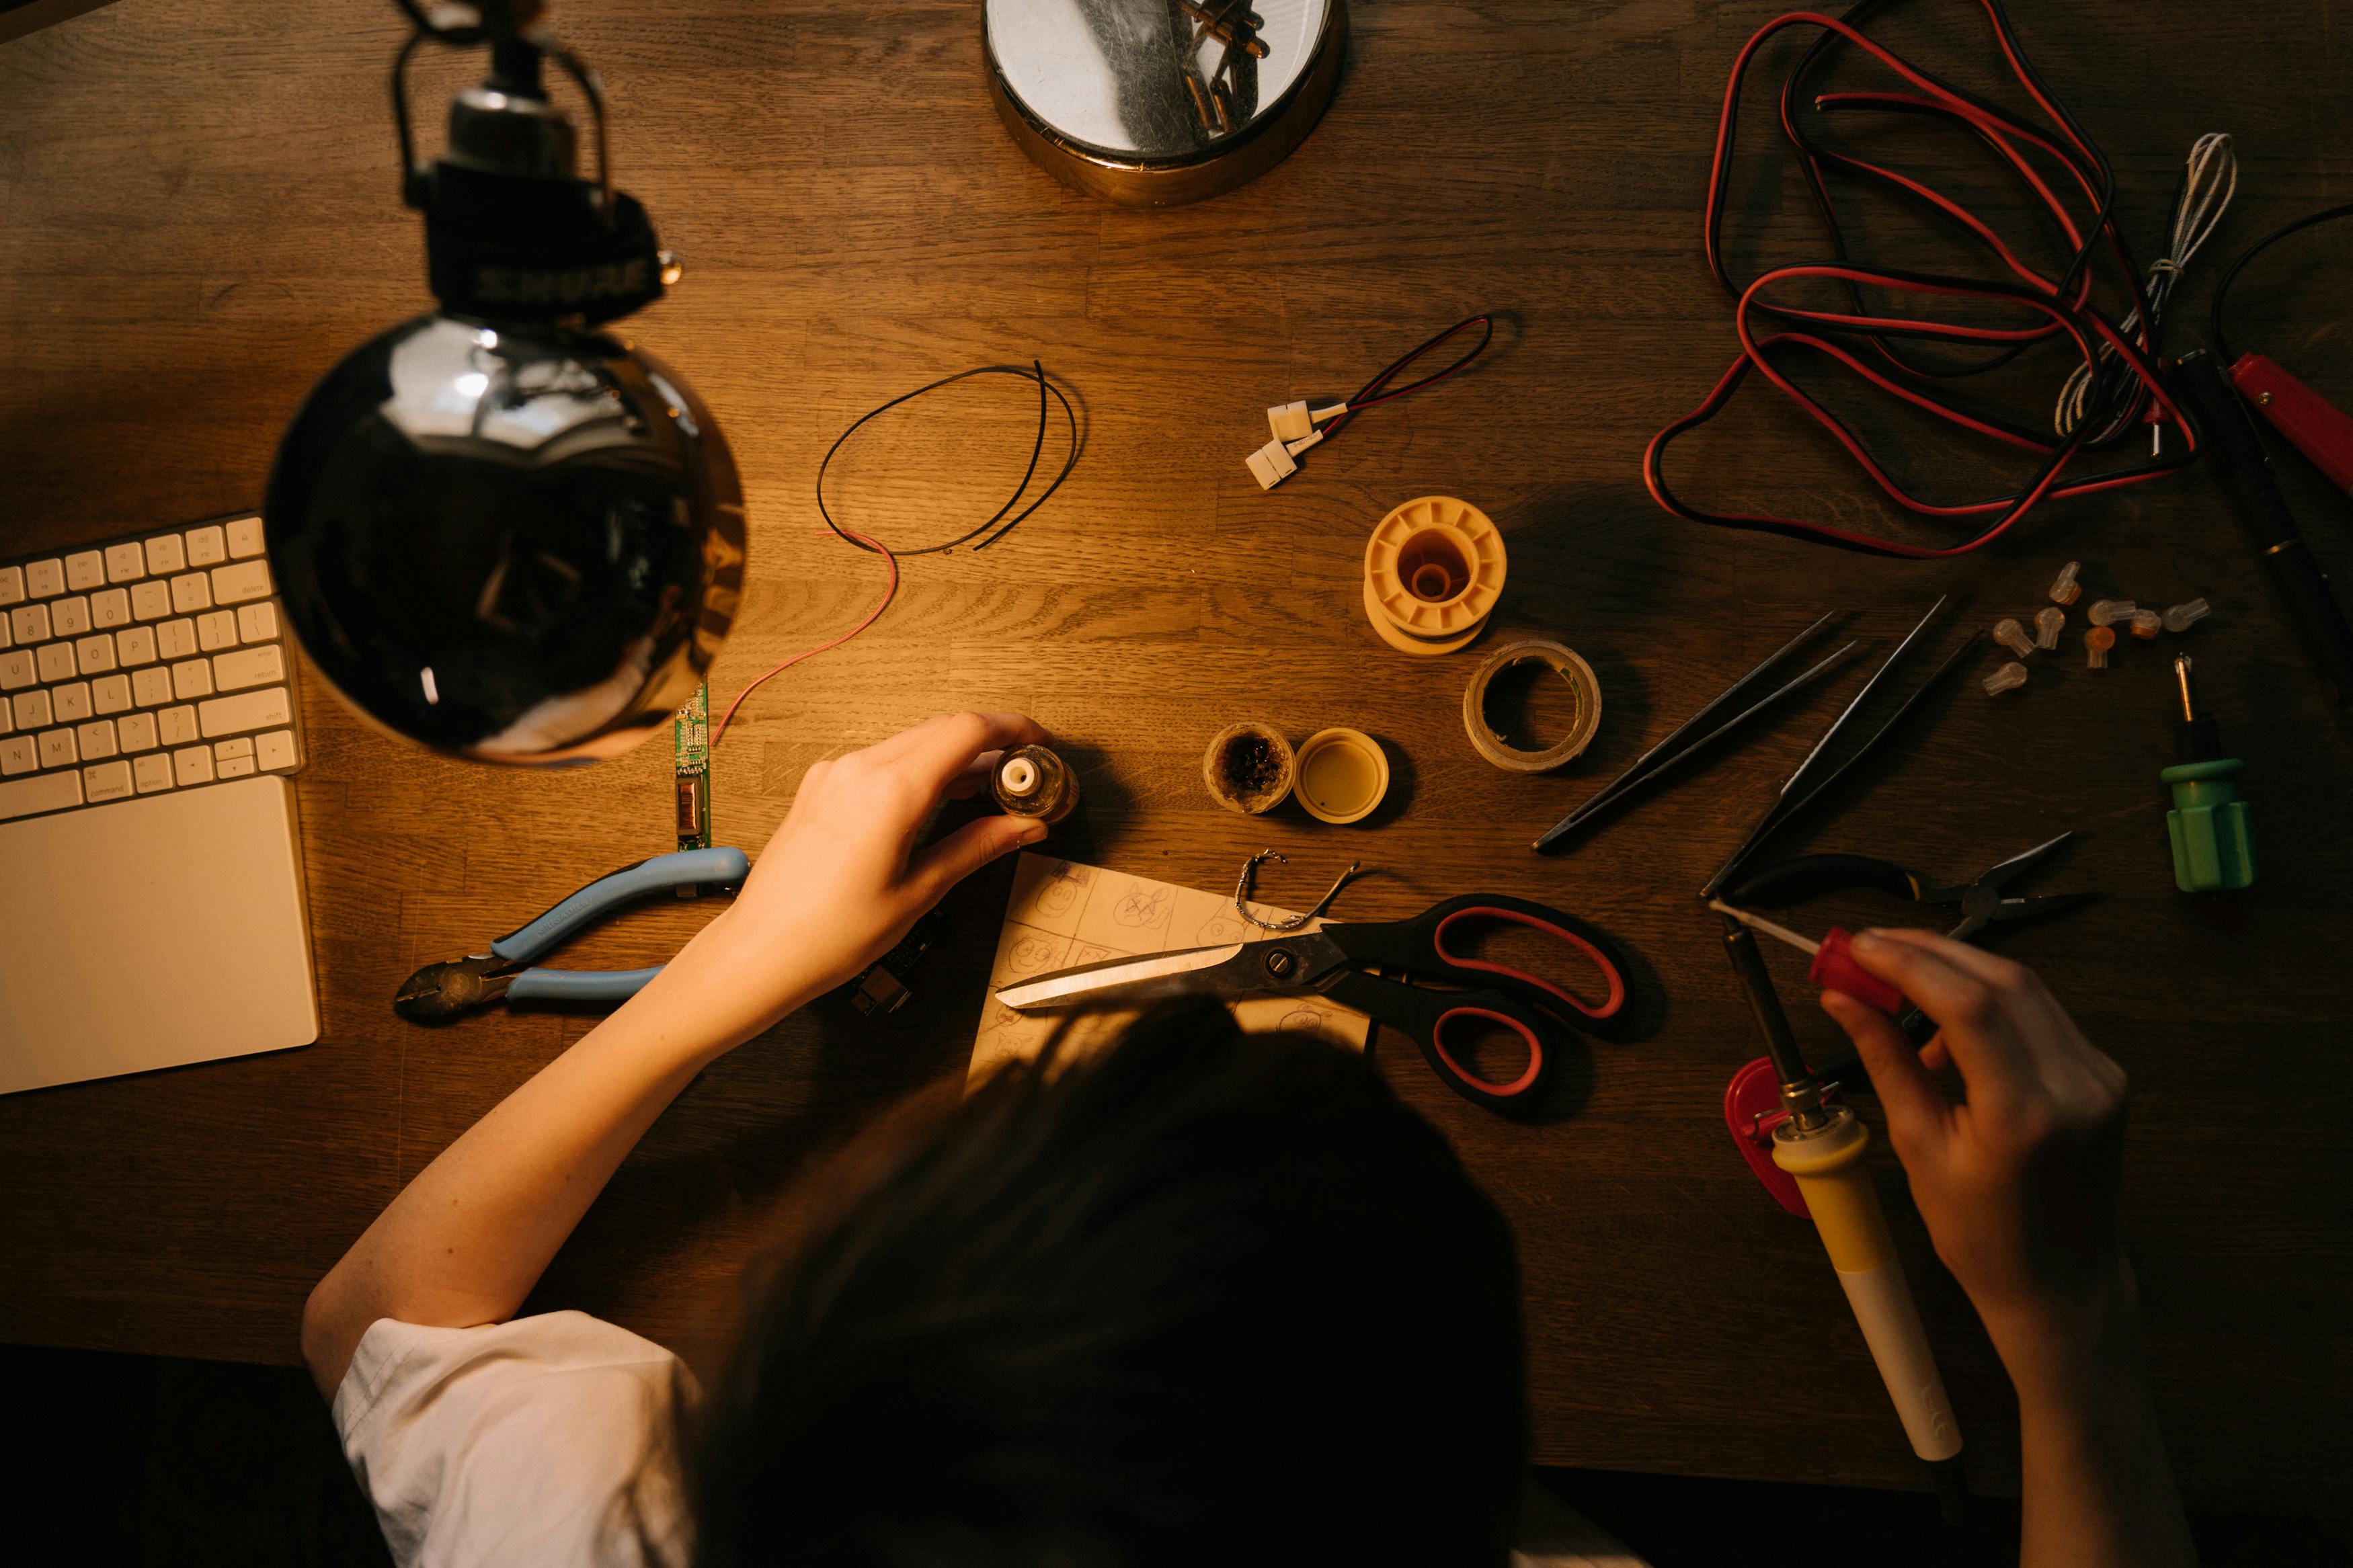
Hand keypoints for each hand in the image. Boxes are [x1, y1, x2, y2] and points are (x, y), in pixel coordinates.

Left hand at [684, 712, 1051, 1039]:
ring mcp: (835, 774)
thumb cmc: (832, 934)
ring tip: (986, 794)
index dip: (1012, 729)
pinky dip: (916, 770)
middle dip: (989, 745)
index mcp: (890, 791)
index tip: (1039, 743)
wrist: (761, 950)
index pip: (966, 731)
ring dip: (953, 758)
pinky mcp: (820, 787)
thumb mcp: (919, 892)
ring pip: (911, 743)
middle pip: (941, 730)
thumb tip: (1025, 826)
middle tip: (1022, 776)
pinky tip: (935, 802)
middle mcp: (859, 769)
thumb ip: (976, 847)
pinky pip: (880, 761)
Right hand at [1820, 929, 2131, 1354]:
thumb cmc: (1982, 1235)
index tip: (1857, 947)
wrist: (2061, 1282)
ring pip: (2024, 988)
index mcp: (2025, 1116)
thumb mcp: (1919, 1149)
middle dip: (1928, 952)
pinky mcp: (2103, 1074)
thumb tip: (1843, 998)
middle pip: (2002, 980)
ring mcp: (2098, 1077)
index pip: (1968, 1006)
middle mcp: (2075, 1086)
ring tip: (1896, 983)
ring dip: (1956, 971)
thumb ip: (1887, 1062)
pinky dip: (1987, 1002)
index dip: (1908, 963)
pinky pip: (2040, 1014)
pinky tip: (1946, 1027)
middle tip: (1868, 949)